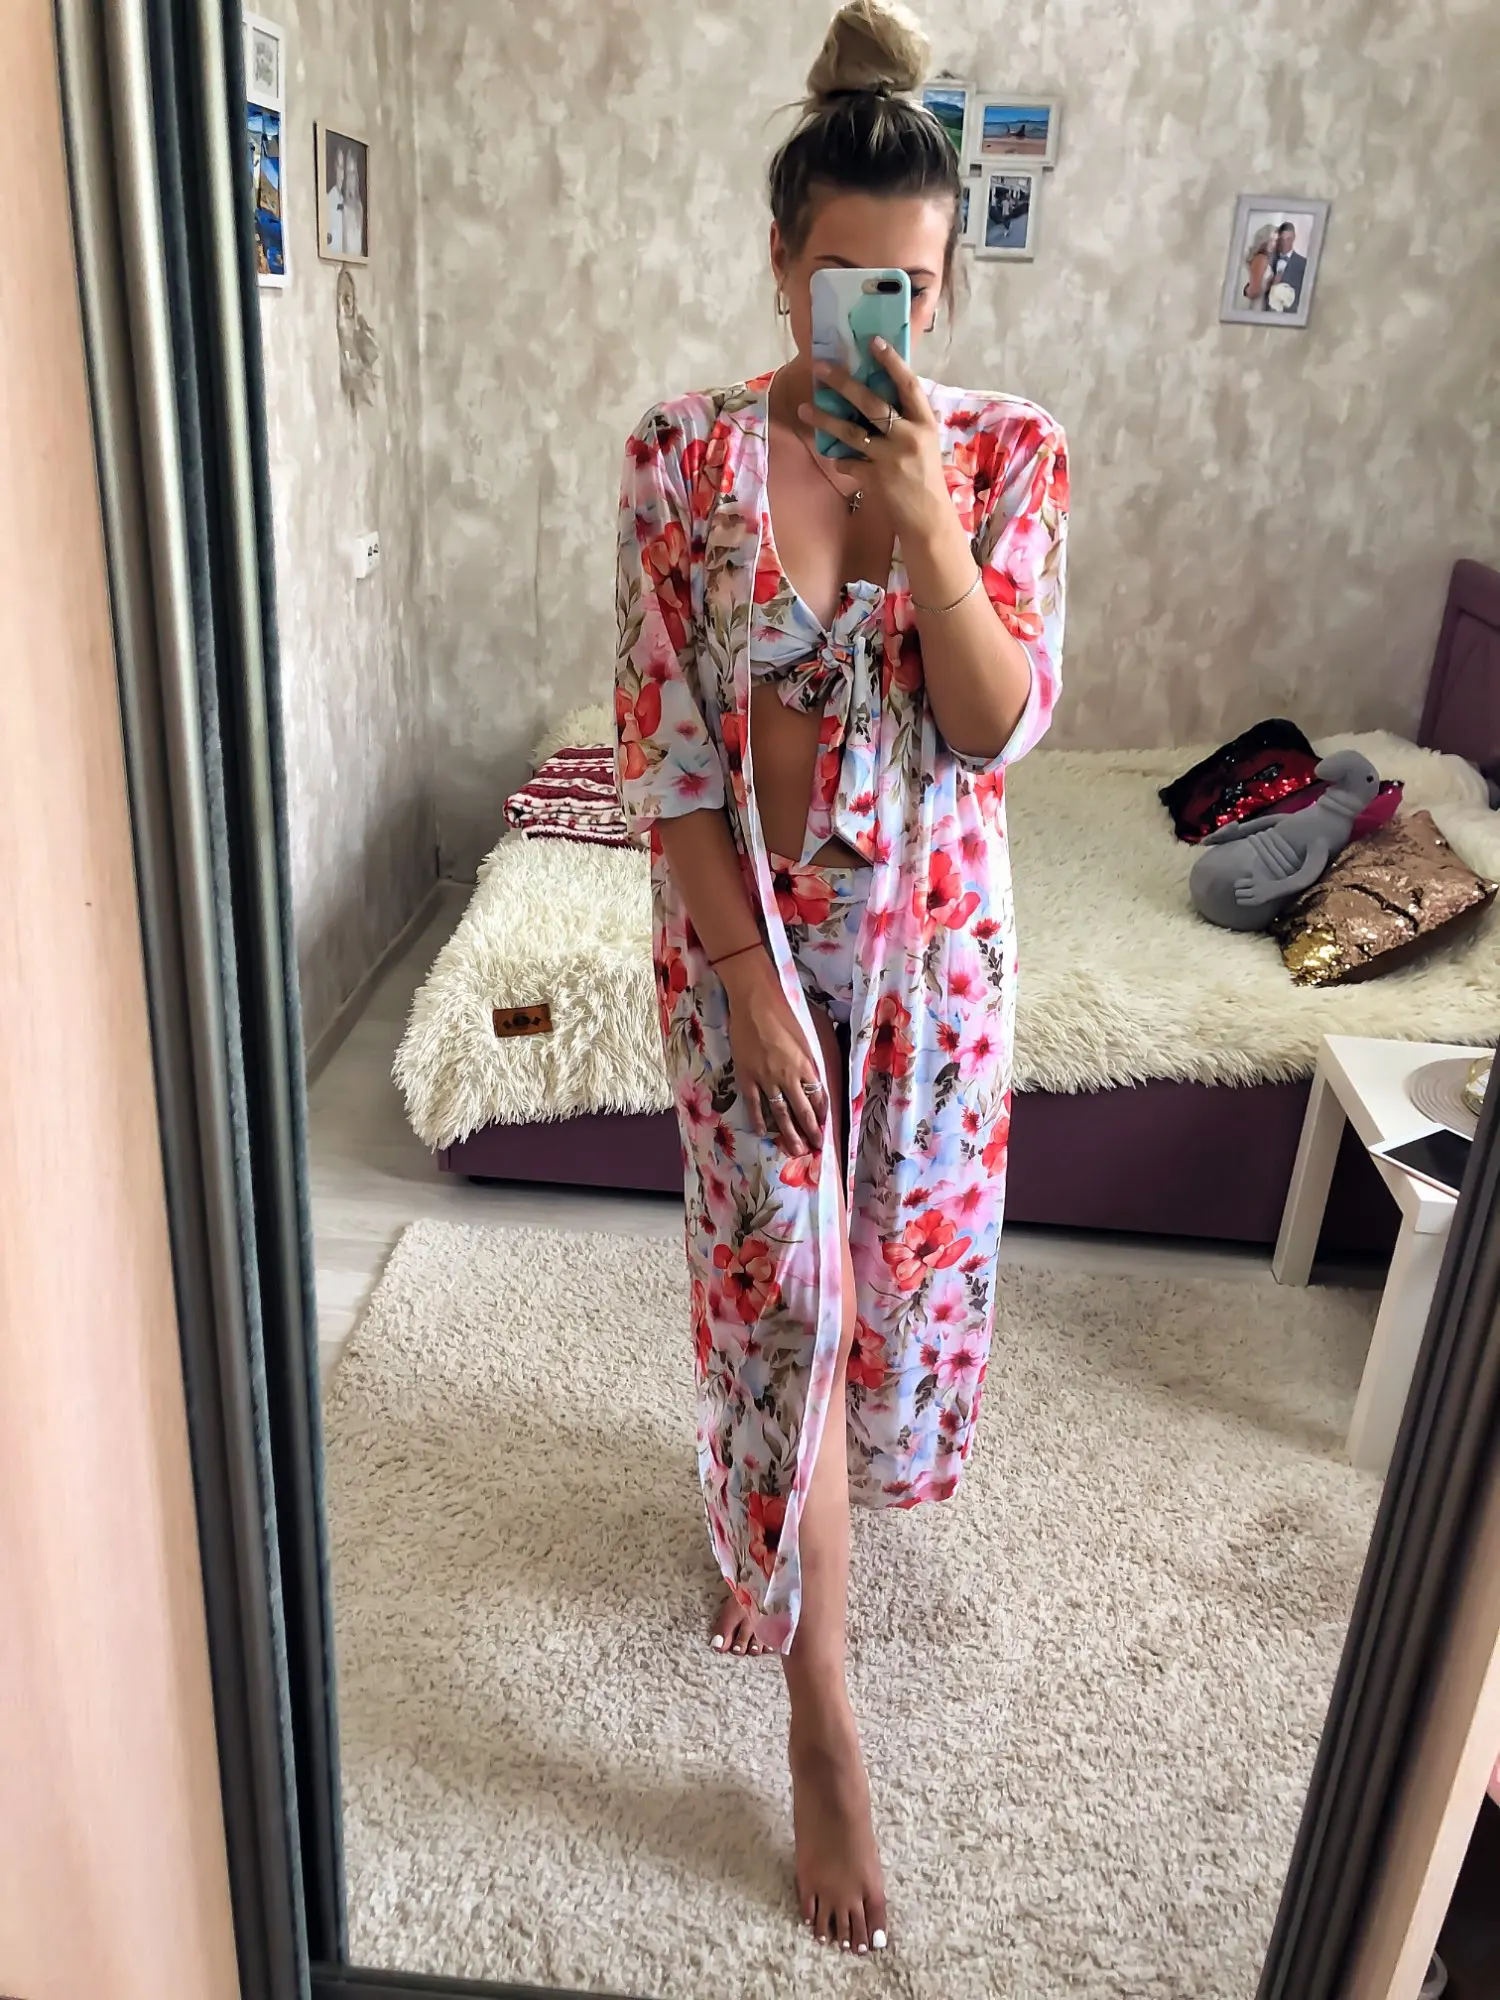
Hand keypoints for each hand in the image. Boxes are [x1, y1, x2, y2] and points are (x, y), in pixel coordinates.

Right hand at [719, 953, 826, 1154]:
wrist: (754, 1002)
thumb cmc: (784, 1011)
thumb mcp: (808, 1031)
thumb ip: (813, 1054)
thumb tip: (818, 1068)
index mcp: (806, 1064)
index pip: (818, 1096)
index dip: (823, 1115)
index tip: (826, 1128)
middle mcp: (788, 1077)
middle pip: (802, 1111)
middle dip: (810, 1132)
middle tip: (815, 1149)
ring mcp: (766, 1079)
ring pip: (780, 1113)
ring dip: (789, 1133)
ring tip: (795, 1150)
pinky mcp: (747, 1077)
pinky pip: (754, 1104)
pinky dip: (759, 1119)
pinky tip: (764, 1133)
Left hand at [799, 338, 948, 536]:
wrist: (929, 518)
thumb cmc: (926, 476)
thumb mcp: (924, 441)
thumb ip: (906, 420)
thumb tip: (875, 396)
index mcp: (925, 422)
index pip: (908, 384)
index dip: (891, 361)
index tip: (872, 342)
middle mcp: (909, 436)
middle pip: (871, 402)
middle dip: (843, 383)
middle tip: (821, 368)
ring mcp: (891, 457)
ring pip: (852, 432)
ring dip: (825, 420)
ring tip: (804, 409)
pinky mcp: (876, 478)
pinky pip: (848, 463)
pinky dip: (840, 460)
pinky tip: (836, 458)